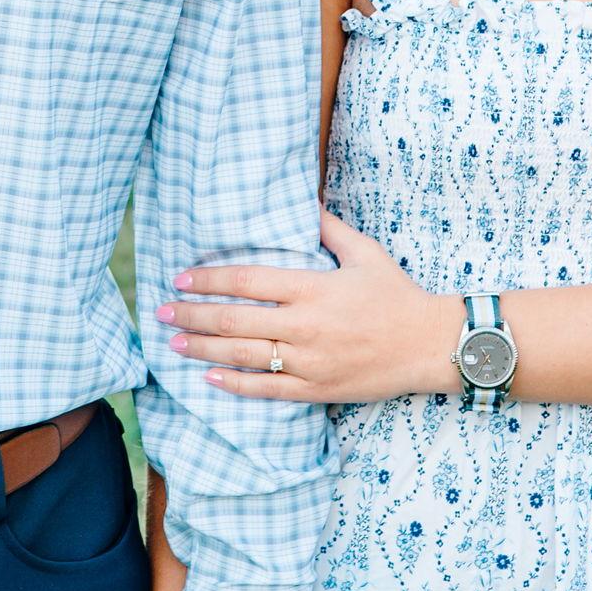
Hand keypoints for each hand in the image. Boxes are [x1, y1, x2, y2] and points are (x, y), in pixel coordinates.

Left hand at [160, 211, 463, 402]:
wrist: (430, 346)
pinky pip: (268, 389)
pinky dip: (235, 385)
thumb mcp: (365, 252)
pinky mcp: (317, 390)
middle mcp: (305, 326)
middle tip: (161, 311)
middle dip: (193, 315)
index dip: (209, 279)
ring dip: (203, 349)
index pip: (247, 281)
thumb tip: (303, 200)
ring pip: (244, 356)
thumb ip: (328, 228)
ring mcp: (310, 362)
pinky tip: (209, 378)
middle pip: (235, 320)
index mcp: (313, 288)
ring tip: (173, 342)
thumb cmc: (396, 294)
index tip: (181, 276)